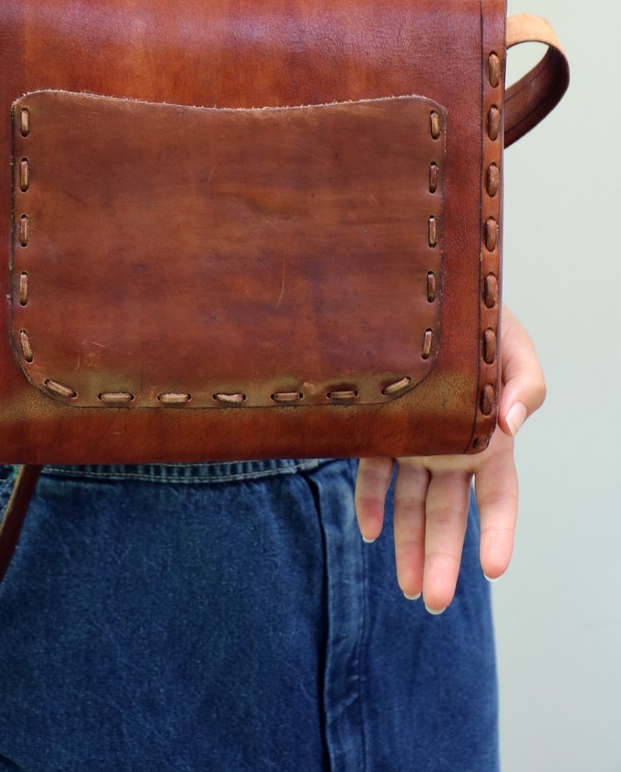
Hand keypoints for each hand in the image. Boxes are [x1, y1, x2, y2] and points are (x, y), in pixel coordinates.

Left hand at [354, 305, 544, 612]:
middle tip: (434, 601)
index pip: (498, 497)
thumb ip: (526, 386)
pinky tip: (369, 530)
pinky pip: (375, 471)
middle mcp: (450, 447)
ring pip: (411, 504)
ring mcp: (414, 441)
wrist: (431, 294)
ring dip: (407, 544)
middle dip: (443, 558)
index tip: (494, 569)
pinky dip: (371, 500)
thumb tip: (512, 422)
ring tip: (404, 586)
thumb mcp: (515, 348)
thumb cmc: (484, 321)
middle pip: (449, 514)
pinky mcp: (381, 427)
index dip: (498, 533)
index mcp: (490, 436)